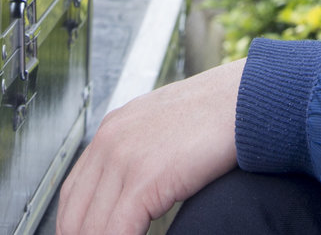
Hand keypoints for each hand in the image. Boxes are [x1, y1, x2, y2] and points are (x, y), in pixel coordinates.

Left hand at [56, 58, 245, 234]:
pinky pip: (117, 230)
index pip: (73, 192)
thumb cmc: (219, 116)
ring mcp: (124, 158)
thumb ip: (144, 157)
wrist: (247, 99)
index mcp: (112, 130)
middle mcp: (110, 141)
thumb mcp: (165, 131)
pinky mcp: (144, 178)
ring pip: (92, 226)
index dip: (76, 226)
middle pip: (75, 213)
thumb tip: (138, 196)